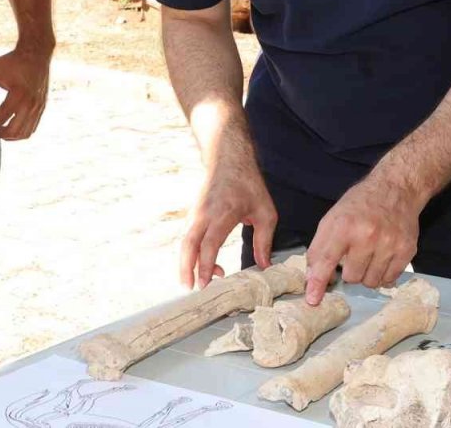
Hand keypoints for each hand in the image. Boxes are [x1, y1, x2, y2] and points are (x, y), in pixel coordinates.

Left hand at [0, 44, 51, 139]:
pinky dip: (22, 131)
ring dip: (11, 136)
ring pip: (25, 133)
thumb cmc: (14, 61)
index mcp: (18, 95)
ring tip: (1, 131)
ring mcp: (38, 106)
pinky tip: (13, 126)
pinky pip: (33, 127)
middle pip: (14, 131)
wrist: (36, 54)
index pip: (0, 119)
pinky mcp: (42, 106)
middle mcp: (30, 103)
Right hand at [180, 154, 276, 288]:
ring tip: (201, 280)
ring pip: (185, 243)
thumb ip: (264, 240)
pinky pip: (188, 237)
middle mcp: (204, 214)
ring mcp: (195, 214)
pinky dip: (191, 253)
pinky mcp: (192, 215)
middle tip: (190, 289)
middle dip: (185, 269)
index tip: (204, 283)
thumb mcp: (265, 212)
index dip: (205, 265)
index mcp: (223, 213)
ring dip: (188, 263)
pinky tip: (203, 263)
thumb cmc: (248, 185)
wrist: (229, 160)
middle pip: (187, 246)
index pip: (209, 244)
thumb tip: (264, 265)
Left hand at [304, 174, 425, 302]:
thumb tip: (312, 278)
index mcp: (344, 226)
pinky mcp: (407, 250)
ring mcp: (389, 244)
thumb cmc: (360, 204)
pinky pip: (390, 279)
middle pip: (352, 277)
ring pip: (371, 282)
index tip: (313, 300)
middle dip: (350, 271)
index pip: (326, 261)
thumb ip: (319, 248)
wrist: (396, 189)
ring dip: (367, 274)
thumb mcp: (333, 218)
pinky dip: (384, 274)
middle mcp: (367, 236)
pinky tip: (383, 258)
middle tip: (355, 255)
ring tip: (370, 256)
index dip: (318, 283)